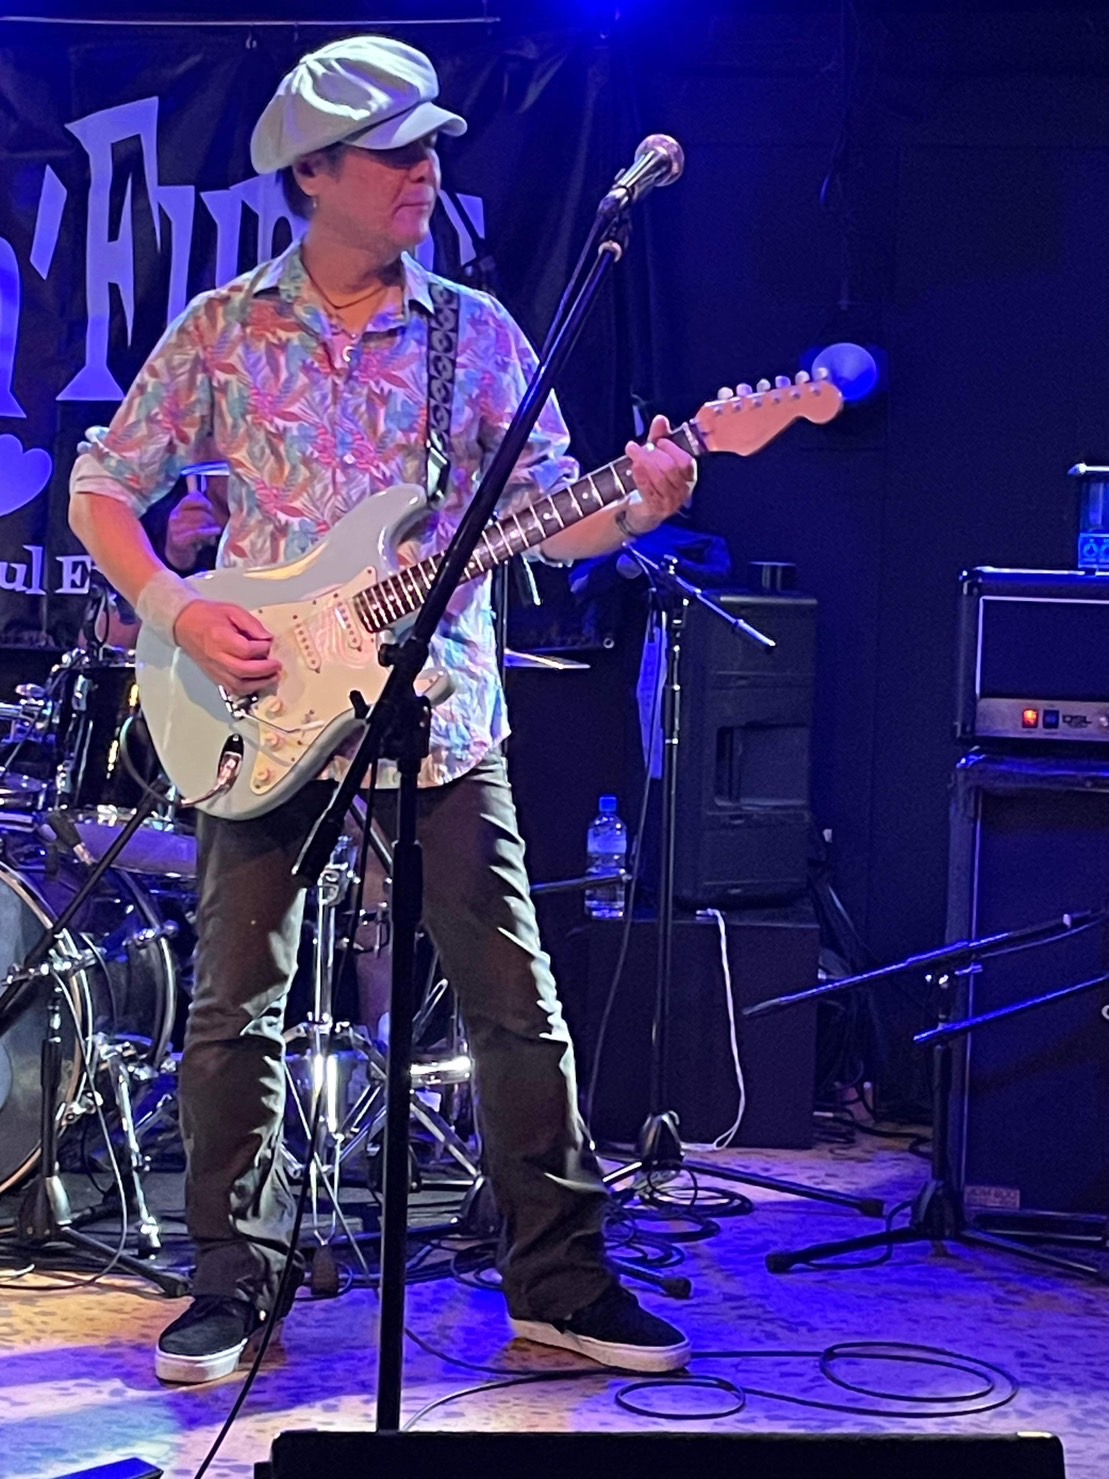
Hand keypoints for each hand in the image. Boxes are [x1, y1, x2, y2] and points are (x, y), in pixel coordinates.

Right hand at [165, 489, 223, 570]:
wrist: (177, 555)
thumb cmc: (188, 536)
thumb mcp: (190, 521)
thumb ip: (197, 509)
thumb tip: (208, 499)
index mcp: (177, 510)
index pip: (189, 499)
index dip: (203, 501)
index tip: (211, 507)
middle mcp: (174, 518)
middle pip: (198, 512)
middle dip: (211, 517)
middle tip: (217, 522)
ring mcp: (175, 529)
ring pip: (200, 522)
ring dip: (211, 525)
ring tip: (216, 529)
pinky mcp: (179, 540)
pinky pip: (198, 532)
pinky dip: (209, 531)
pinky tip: (216, 531)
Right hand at [173, 601, 280, 695]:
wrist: (184, 623)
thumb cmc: (207, 616)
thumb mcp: (232, 611)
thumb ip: (252, 624)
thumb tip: (267, 638)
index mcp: (220, 638)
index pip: (246, 650)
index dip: (262, 649)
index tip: (270, 644)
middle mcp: (216, 656)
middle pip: (243, 670)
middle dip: (264, 670)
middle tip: (277, 666)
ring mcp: (214, 669)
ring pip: (238, 684)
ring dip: (258, 683)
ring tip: (272, 677)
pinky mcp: (213, 676)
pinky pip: (231, 688)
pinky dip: (247, 689)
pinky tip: (257, 683)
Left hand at [622, 413, 696, 533]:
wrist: (643, 512)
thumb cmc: (653, 482)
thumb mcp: (657, 457)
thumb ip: (660, 438)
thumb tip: (660, 419)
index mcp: (689, 477)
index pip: (686, 462)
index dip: (673, 449)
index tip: (659, 441)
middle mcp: (683, 491)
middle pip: (670, 468)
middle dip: (653, 454)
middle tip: (639, 447)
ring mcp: (670, 502)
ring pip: (658, 478)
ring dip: (643, 462)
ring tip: (632, 451)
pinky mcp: (655, 510)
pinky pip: (648, 490)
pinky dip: (640, 476)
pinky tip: (634, 466)